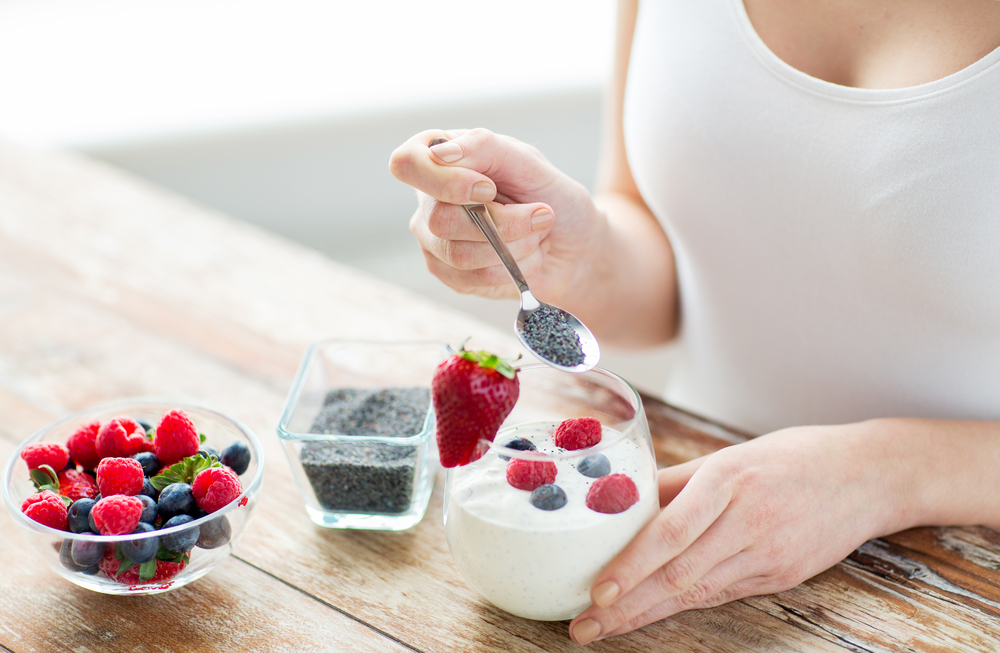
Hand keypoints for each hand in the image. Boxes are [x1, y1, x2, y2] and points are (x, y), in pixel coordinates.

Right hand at [388, 128, 603, 303]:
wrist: (576, 244)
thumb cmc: (551, 195)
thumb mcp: (527, 160)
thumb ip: (485, 147)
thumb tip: (441, 153)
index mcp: (440, 158)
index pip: (407, 164)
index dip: (446, 182)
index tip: (489, 189)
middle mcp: (429, 200)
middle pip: (440, 219)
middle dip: (503, 223)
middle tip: (540, 215)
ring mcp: (435, 241)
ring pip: (460, 254)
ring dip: (514, 246)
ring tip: (537, 235)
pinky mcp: (451, 275)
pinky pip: (473, 279)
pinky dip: (512, 268)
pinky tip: (526, 256)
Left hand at [569, 423, 905, 643]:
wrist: (869, 476)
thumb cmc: (793, 456)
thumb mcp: (731, 454)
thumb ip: (677, 481)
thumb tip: (623, 500)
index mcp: (730, 480)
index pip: (672, 532)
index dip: (632, 566)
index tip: (596, 590)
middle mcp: (748, 520)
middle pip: (679, 574)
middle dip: (627, 606)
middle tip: (584, 627)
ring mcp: (769, 554)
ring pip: (698, 592)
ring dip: (647, 613)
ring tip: (606, 628)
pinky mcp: (783, 576)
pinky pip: (723, 593)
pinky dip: (684, 606)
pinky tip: (652, 614)